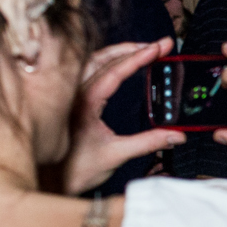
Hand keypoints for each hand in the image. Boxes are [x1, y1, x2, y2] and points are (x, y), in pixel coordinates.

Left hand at [63, 38, 184, 194]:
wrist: (50, 181)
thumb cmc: (74, 170)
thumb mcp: (115, 155)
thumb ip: (147, 142)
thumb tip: (176, 135)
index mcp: (84, 103)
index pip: (114, 71)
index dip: (139, 57)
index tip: (159, 47)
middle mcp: (73, 94)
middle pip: (103, 57)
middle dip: (133, 48)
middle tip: (159, 45)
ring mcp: (69, 95)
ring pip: (93, 60)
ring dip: (119, 51)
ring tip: (143, 48)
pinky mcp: (69, 100)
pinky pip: (87, 70)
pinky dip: (107, 61)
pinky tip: (119, 63)